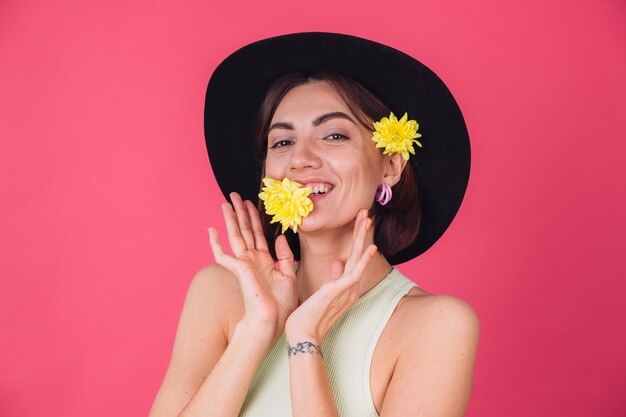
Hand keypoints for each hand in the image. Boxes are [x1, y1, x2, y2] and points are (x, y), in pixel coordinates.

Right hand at [208, 192, 298, 336]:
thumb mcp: (289, 276)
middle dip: (240, 212)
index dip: (254, 218)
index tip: (251, 203)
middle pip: (245, 230)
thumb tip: (280, 237)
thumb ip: (284, 255)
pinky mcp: (238, 270)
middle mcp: (252, 260)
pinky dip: (215, 242)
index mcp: (264, 261)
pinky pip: (222, 254)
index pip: (258, 234)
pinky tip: (211, 229)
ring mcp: (243, 264)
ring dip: (230, 218)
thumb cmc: (282, 305)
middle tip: (235, 195)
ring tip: (226, 202)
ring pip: (235, 235)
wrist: (273, 321)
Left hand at [284, 209, 376, 343]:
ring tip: (367, 218)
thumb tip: (338, 261)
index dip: (358, 238)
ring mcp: (347, 289)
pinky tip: (370, 247)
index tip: (360, 222)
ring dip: (363, 237)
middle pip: (359, 253)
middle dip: (362, 232)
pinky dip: (364, 259)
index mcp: (346, 286)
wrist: (303, 334)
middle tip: (366, 212)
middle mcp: (350, 287)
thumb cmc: (309, 315)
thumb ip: (333, 276)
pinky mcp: (340, 291)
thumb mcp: (322, 291)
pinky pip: (355, 272)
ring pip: (359, 257)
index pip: (354, 257)